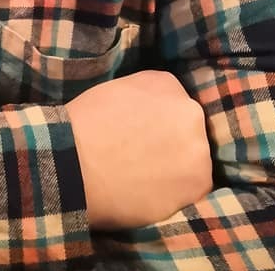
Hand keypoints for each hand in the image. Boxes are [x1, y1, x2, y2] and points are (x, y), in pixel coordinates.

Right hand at [65, 70, 212, 230]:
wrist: (76, 162)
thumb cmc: (86, 124)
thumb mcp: (117, 90)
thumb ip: (146, 97)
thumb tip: (154, 113)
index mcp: (167, 83)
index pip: (172, 101)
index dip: (157, 119)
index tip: (141, 131)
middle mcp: (190, 112)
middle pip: (188, 128)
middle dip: (172, 140)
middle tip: (144, 154)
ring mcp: (198, 149)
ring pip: (193, 159)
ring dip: (177, 167)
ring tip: (146, 176)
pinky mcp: (198, 184)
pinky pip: (192, 188)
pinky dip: (176, 192)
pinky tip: (150, 191)